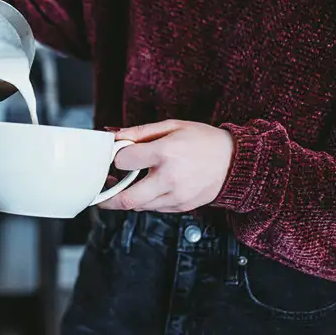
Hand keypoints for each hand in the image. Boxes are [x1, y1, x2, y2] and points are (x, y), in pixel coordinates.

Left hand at [99, 120, 234, 212]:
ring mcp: (177, 196)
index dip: (116, 158)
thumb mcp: (172, 125)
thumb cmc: (204, 141)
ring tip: (124, 187)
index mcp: (166, 153)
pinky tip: (148, 188)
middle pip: (127, 198)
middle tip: (99, 195)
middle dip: (107, 199)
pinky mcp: (182, 207)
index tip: (116, 157)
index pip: (124, 162)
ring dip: (127, 199)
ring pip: (139, 206)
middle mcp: (170, 178)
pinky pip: (154, 209)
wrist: (236, 162)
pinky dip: (146, 201)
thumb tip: (115, 137)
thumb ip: (140, 132)